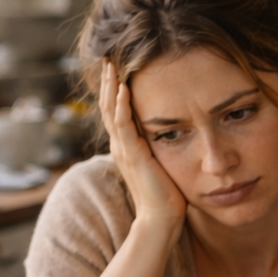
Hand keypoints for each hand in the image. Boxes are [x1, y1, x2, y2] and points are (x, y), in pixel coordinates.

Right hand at [99, 60, 186, 229]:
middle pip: (108, 106)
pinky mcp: (133, 156)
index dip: (113, 90)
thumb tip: (172, 132)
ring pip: (111, 112)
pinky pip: (123, 126)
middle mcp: (121, 146)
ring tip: (110, 65)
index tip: (115, 68)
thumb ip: (159, 147)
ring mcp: (124, 150)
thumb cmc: (166, 194)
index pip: (116, 112)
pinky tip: (121, 89)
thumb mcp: (161, 162)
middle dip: (107, 81)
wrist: (161, 218)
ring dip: (110, 87)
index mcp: (126, 146)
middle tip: (106, 58)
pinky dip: (121, 106)